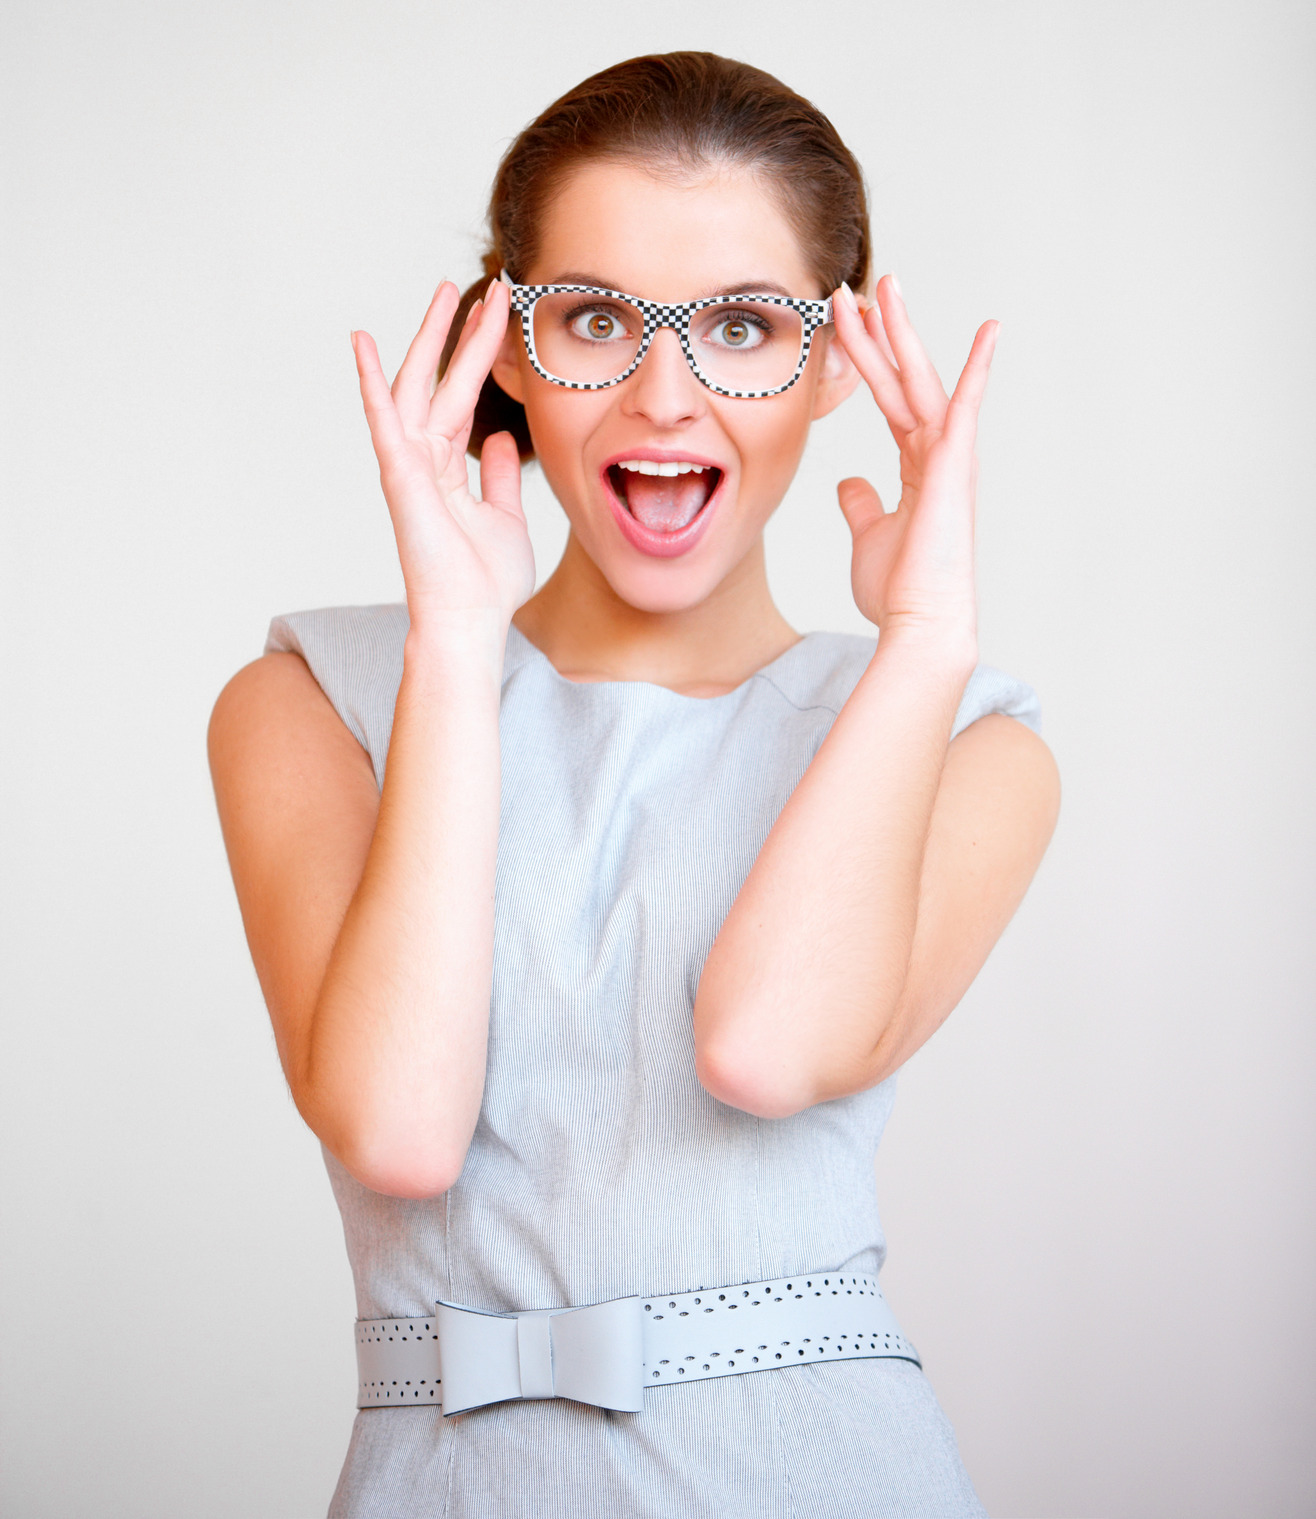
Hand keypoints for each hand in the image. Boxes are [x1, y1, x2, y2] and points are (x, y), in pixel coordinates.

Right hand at [351, 280, 535, 633]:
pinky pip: (384, 423)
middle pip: (440, 381)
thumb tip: (503, 441)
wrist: (470, 620)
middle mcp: (424, 459)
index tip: (502, 313)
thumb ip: (501, 477)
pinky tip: (363, 345)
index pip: (464, 396)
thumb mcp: (507, 517)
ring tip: (445, 293)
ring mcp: (408, 466)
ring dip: (429, 339)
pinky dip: (371, 384)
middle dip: (459, 333)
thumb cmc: (485, 581)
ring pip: (416, 388)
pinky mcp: (400, 478)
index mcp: (448, 466)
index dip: (481, 354)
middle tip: (478, 286)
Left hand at [830, 275, 997, 652]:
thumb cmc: (900, 588)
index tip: (847, 323)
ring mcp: (950, 457)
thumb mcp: (869, 534)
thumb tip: (849, 484)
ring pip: (921, 380)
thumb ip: (861, 503)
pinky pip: (966, 406)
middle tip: (865, 284)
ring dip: (902, 332)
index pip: (889, 399)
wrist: (920, 621)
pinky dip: (978, 368)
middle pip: (904, 378)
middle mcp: (938, 453)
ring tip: (886, 285)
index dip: (866, 360)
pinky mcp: (956, 466)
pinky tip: (991, 330)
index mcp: (918, 465)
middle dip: (883, 330)